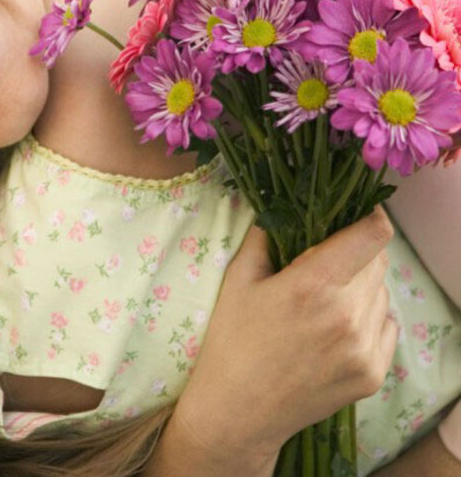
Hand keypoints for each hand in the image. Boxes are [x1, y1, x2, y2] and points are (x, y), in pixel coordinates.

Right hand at [173, 208, 397, 464]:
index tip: (358, 213)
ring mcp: (363, 348)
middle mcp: (346, 315)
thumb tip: (282, 206)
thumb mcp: (237, 280)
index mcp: (312, 285)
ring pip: (381, 295)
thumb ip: (264, 236)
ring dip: (361, 288)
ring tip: (324, 304)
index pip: (372, 235)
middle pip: (377, 263)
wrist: (238, 411)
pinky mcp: (372, 374)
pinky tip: (334, 331)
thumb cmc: (231, 341)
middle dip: (355, 255)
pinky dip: (367, 320)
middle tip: (325, 263)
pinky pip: (385, 327)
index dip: (369, 216)